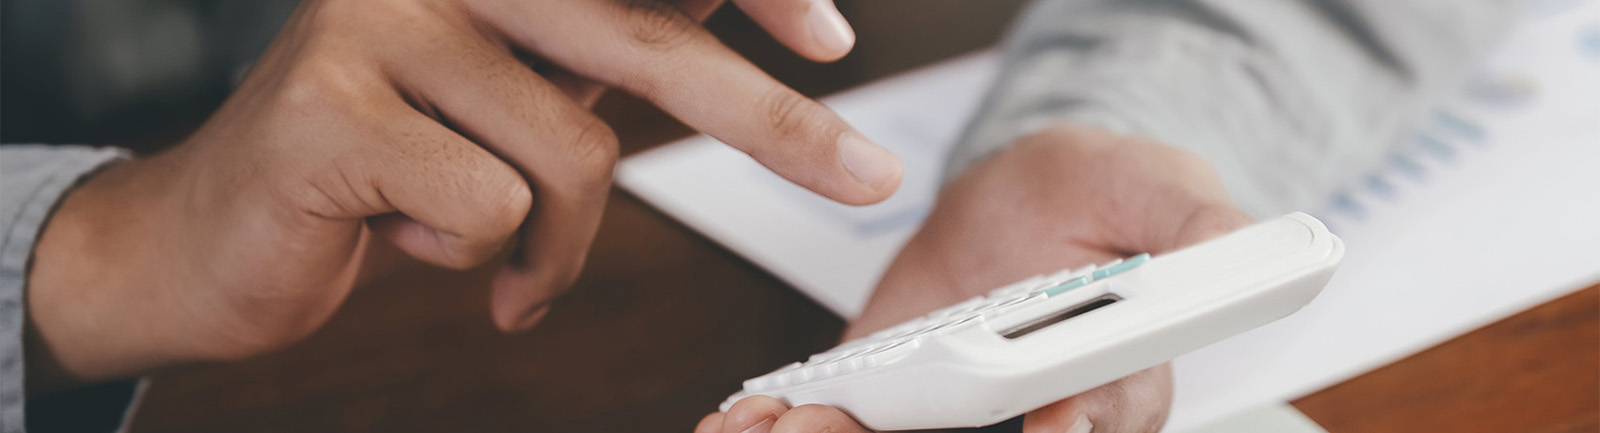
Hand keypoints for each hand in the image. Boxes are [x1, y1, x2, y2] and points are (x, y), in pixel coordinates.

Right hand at [25, 0, 901, 390]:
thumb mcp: (519, 85)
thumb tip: (763, 13)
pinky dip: (485, 259)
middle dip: (769, 122)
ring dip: (556, 241)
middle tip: (867, 181)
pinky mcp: (331, 105)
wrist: (216, 234)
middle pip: (642, 39)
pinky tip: (415, 247)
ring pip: (571, 151)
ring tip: (500, 255)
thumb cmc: (393, 160)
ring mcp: (378, 20)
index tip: (831, 41)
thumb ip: (614, 40)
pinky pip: (489, 205)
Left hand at [700, 125, 1251, 432]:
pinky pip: (860, 432)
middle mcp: (1044, 416)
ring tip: (789, 426)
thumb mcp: (1149, 182)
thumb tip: (1233, 251)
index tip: (1046, 421)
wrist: (1013, 200)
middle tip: (843, 426)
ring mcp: (967, 418)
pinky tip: (750, 424)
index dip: (1076, 427)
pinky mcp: (905, 408)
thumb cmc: (1091, 196)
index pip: (1104, 419)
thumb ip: (1194, 220)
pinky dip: (800, 426)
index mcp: (1120, 372)